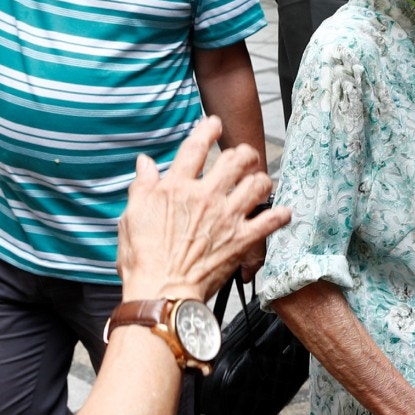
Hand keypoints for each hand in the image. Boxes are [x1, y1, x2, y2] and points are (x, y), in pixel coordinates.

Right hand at [117, 117, 287, 298]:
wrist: (162, 291)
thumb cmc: (143, 258)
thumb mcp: (132, 215)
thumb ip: (142, 185)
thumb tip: (145, 163)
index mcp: (177, 187)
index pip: (196, 147)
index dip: (208, 130)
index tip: (215, 124)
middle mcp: (206, 196)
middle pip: (235, 159)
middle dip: (243, 153)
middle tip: (244, 156)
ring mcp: (227, 217)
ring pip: (257, 184)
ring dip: (262, 179)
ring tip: (260, 181)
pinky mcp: (242, 240)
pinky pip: (270, 221)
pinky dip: (279, 215)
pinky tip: (283, 212)